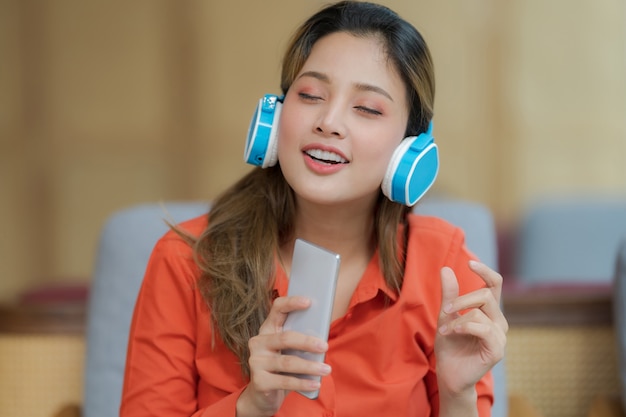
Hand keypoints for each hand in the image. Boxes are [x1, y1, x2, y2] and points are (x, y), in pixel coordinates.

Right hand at [236, 296, 331, 416]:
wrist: (262, 397)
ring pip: (288, 362)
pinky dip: (303, 383)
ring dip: (310, 366)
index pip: (277, 309)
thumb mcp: (289, 352)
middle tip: (325, 347)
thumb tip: (323, 340)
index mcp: (267, 329)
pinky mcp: (258, 381)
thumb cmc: (282, 369)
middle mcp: (258, 343)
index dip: (291, 303)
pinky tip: (316, 384)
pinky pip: (285, 381)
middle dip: (307, 342)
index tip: (308, 302)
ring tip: (326, 369)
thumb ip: (299, 343)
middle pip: (285, 338)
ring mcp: (256, 362)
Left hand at [435, 261, 507, 397]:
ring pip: (480, 312)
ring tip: (444, 328)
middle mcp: (498, 321)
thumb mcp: (446, 315)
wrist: (449, 373)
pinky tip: (451, 332)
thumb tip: (446, 269)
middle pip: (486, 294)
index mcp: (489, 311)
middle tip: (445, 310)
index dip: (485, 271)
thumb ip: (449, 294)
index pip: (494, 284)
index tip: (470, 263)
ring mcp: (500, 336)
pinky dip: (463, 326)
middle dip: (462, 299)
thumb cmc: (450, 345)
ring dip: (457, 318)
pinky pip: (482, 328)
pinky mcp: (497, 349)